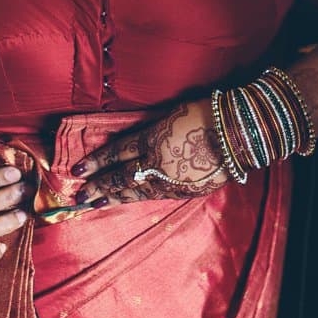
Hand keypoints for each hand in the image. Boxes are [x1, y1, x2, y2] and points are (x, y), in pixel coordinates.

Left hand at [71, 98, 229, 206]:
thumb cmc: (208, 113)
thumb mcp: (173, 114)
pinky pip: (155, 196)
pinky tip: (127, 201)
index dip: (96, 160)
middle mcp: (157, 161)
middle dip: (98, 184)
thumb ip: (152, 128)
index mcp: (153, 137)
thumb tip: (135, 140)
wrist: (240, 133)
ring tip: (94, 203)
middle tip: (78, 194)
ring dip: (113, 197)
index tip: (76, 168)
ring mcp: (170, 179)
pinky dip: (137, 199)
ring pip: (135, 191)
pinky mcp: (185, 190)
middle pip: (120, 176)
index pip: (116, 151)